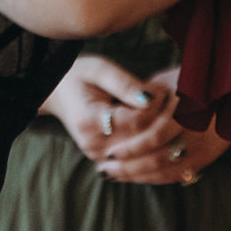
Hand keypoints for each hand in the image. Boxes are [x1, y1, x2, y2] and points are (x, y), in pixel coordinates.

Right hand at [41, 55, 170, 158]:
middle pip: (143, 142)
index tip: (164, 87)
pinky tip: (161, 127)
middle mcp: (94, 146)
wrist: (56, 93)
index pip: (137, 121)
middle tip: (174, 99)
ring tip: (169, 110)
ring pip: (143, 155)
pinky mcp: (106, 160)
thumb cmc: (79, 76)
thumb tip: (151, 98)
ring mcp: (99, 157)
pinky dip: (152, 146)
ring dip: (161, 134)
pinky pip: (136, 160)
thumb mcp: (99, 69)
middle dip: (164, 120)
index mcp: (90, 121)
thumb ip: (124, 83)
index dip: (156, 104)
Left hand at [94, 66, 230, 185]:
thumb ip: (147, 94)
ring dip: (136, 176)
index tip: (109, 151)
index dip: (131, 147)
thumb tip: (119, 106)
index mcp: (186, 106)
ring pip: (165, 171)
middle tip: (104, 169)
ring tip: (114, 174)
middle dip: (127, 167)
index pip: (155, 136)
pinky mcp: (204, 160)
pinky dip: (154, 179)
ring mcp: (202, 148)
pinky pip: (176, 176)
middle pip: (157, 158)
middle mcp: (196, 130)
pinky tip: (136, 176)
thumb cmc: (194, 81)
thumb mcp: (170, 78)